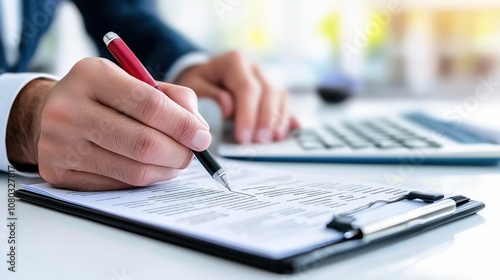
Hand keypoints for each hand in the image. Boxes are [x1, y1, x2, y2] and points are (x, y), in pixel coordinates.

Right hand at [6, 57, 210, 190]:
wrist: (51, 112)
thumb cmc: (105, 96)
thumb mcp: (136, 81)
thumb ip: (174, 99)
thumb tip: (198, 130)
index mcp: (91, 74)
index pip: (150, 105)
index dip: (184, 125)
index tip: (202, 137)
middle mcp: (68, 108)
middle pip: (144, 143)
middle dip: (179, 153)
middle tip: (192, 154)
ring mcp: (58, 143)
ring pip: (133, 171)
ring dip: (166, 170)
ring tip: (175, 162)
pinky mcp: (56, 171)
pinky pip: (116, 185)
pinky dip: (142, 180)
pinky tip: (149, 169)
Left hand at [174, 51, 299, 143]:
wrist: (204, 73)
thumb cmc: (198, 81)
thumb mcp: (192, 84)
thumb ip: (209, 93)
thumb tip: (228, 108)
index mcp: (235, 62)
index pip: (247, 88)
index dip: (248, 114)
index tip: (243, 137)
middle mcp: (254, 68)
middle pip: (268, 92)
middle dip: (266, 119)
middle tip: (261, 142)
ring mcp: (266, 78)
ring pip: (280, 96)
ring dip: (279, 119)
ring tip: (274, 139)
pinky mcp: (272, 91)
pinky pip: (285, 103)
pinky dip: (289, 117)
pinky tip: (294, 129)